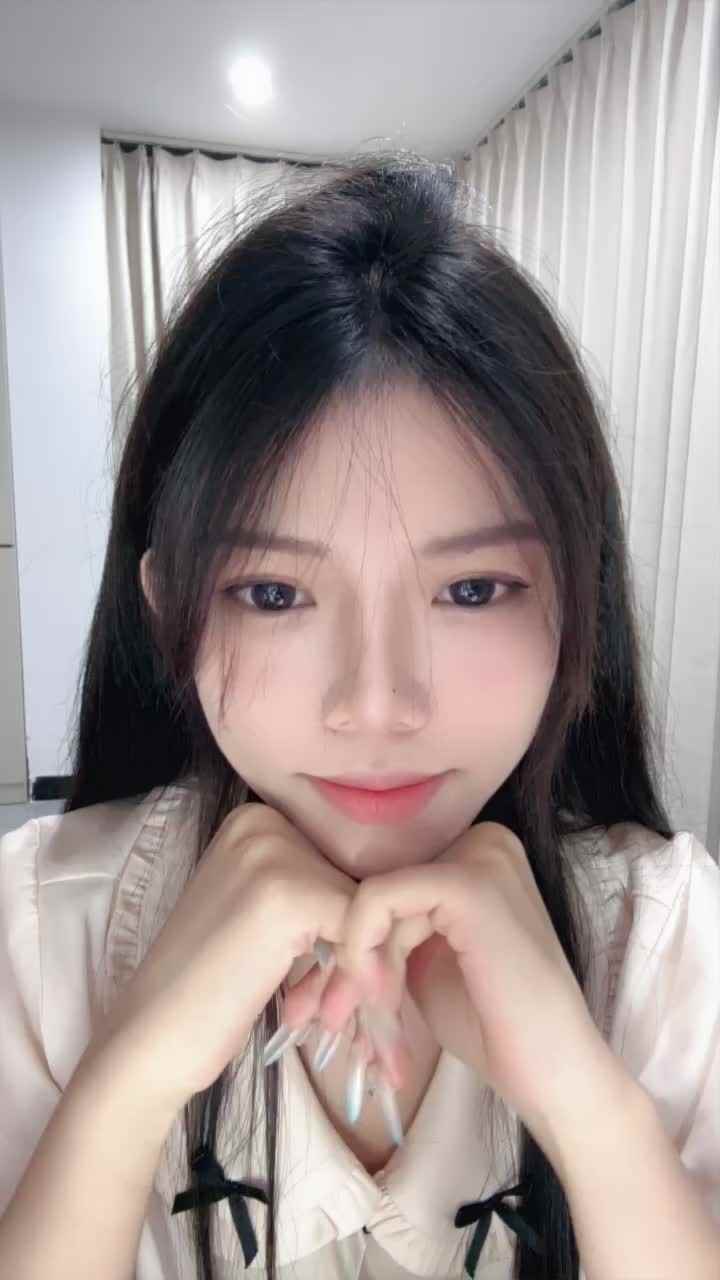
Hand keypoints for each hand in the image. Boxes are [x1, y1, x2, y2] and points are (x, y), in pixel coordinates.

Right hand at [83, 803, 357, 1113]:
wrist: (149, 1039)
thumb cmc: (208, 989)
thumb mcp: (261, 918)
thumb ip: (311, 893)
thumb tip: (394, 901)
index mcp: (256, 818)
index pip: (341, 864)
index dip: (349, 927)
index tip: (338, 980)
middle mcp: (263, 821)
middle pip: (354, 883)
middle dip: (353, 949)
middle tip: (331, 1004)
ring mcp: (272, 852)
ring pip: (363, 909)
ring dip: (355, 969)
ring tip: (320, 1013)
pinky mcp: (286, 893)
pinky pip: (358, 932)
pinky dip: (353, 978)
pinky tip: (319, 1015)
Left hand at [286, 820, 624, 1145]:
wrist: (555, 1075)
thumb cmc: (493, 1026)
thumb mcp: (427, 957)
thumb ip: (392, 926)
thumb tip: (324, 913)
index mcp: (479, 852)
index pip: (391, 882)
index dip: (359, 941)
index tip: (343, 999)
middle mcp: (484, 839)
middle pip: (379, 886)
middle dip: (350, 954)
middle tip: (332, 1015)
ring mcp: (481, 856)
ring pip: (371, 896)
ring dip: (354, 965)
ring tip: (361, 1020)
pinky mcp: (468, 884)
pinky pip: (377, 898)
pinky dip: (362, 951)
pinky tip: (380, 1000)